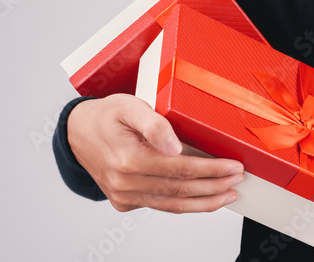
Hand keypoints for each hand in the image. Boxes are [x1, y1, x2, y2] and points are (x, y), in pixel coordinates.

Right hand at [67, 93, 244, 213]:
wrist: (76, 132)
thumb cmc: (106, 116)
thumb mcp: (129, 106)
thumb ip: (154, 124)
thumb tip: (175, 146)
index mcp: (129, 159)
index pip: (181, 169)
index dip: (211, 170)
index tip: (232, 167)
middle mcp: (125, 182)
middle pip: (180, 190)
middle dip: (214, 187)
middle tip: (237, 180)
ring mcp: (124, 195)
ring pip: (171, 206)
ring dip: (203, 202)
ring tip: (226, 196)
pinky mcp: (123, 202)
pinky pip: (159, 206)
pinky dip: (183, 204)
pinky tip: (200, 198)